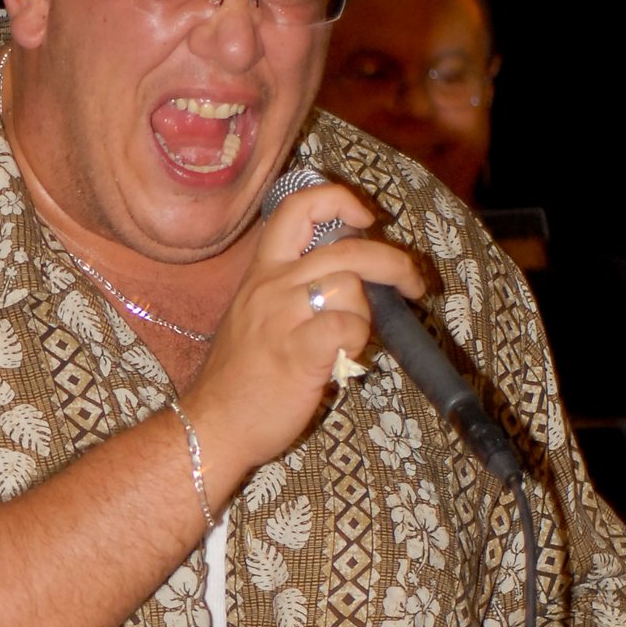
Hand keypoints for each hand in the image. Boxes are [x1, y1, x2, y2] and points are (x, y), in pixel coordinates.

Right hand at [183, 181, 424, 501]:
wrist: (213, 425)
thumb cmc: (239, 380)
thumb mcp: (257, 316)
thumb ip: (295, 291)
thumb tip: (353, 282)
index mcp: (262, 273)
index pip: (297, 208)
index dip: (339, 200)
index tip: (365, 218)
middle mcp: (271, 286)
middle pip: (347, 246)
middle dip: (393, 261)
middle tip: (412, 283)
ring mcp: (282, 318)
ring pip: (350, 285)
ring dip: (366, 313)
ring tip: (351, 342)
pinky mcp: (297, 353)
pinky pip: (348, 326)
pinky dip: (358, 341)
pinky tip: (343, 362)